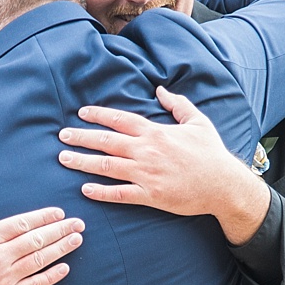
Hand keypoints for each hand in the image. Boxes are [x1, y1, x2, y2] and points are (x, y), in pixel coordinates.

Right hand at [0, 182, 84, 284]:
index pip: (21, 223)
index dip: (43, 217)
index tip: (59, 212)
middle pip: (35, 239)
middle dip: (60, 229)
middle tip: (79, 223)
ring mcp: (3, 278)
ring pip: (38, 260)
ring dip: (61, 249)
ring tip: (77, 240)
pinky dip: (51, 276)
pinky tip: (65, 268)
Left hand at [58, 85, 270, 244]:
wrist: (223, 185)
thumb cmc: (211, 153)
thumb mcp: (198, 122)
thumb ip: (177, 104)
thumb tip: (160, 90)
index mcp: (155, 132)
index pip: (120, 119)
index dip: (98, 115)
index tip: (81, 113)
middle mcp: (147, 151)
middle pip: (107, 141)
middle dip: (82, 137)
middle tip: (62, 136)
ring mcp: (147, 173)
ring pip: (107, 166)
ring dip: (82, 162)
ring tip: (63, 159)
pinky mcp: (150, 195)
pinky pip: (120, 193)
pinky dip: (101, 192)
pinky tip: (84, 189)